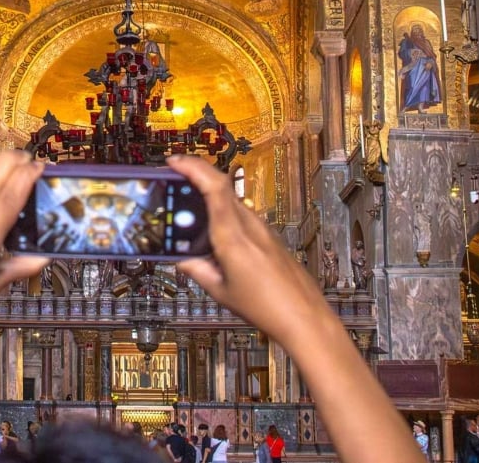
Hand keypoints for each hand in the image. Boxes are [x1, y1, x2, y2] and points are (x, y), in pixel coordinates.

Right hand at [169, 155, 331, 350]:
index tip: (175, 161)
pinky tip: (212, 227)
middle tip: (174, 175)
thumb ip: (197, 270)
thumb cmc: (266, 308)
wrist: (304, 317)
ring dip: (208, 192)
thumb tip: (181, 259)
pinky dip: (222, 211)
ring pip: (230, 199)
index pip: (213, 187)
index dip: (193, 168)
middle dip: (196, 173)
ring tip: (187, 202)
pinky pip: (241, 214)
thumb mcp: (221, 292)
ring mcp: (262, 229)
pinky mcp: (268, 236)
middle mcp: (249, 226)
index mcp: (233, 237)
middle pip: (221, 185)